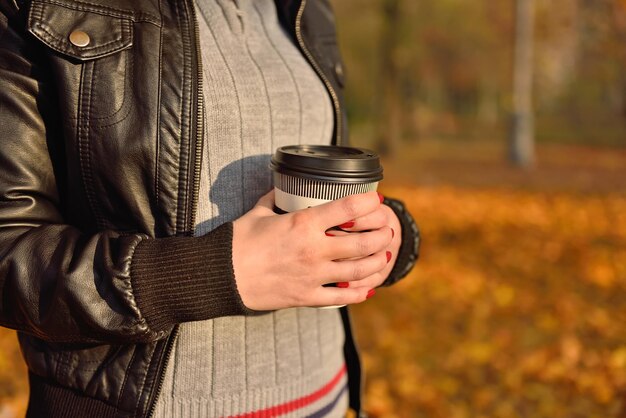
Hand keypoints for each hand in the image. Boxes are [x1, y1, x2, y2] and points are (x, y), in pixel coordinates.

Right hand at [232, 190, 393, 309]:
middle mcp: (314, 250)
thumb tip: (281, 188)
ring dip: (377, 262)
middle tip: (387, 230)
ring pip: (358, 271)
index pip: (348, 208)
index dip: (369, 202)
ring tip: (385, 256)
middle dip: (381, 235)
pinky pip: (341, 297)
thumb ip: (275, 198)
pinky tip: (366, 288)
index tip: (377, 200)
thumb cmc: (238, 242)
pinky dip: (358, 293)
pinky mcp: (307, 297)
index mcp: (303, 223)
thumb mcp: (258, 212)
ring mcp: (313, 276)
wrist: (221, 276)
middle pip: (363, 243)